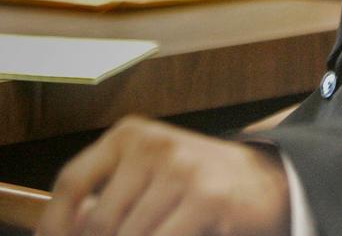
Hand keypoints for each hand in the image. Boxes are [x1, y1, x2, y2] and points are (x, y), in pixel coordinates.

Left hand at [37, 116, 289, 235]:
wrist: (266, 180)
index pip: (72, 182)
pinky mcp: (206, 197)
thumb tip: (65, 231)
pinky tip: (182, 234)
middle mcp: (155, 145)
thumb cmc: (199, 184)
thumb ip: (108, 196)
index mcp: (132, 135)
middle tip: (137, 233)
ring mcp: (182, 169)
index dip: (55, 226)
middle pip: (99, 223)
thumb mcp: (149, 174)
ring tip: (164, 230)